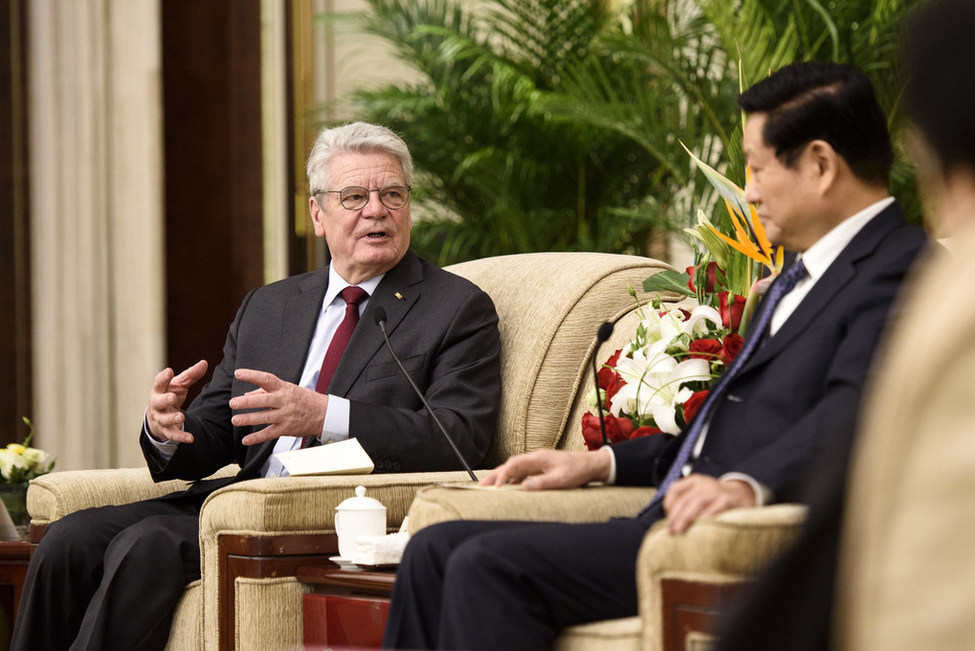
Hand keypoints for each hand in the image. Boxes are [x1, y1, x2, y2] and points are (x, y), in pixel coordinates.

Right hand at [146, 360, 208, 443]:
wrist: (158, 416)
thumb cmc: (169, 395)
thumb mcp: (179, 385)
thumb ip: (191, 375)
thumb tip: (204, 363)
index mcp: (159, 390)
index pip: (158, 383)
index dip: (163, 377)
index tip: (169, 371)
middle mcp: (157, 404)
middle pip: (157, 402)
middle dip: (164, 400)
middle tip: (173, 397)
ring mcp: (160, 418)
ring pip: (164, 420)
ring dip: (172, 419)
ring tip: (182, 417)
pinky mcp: (166, 430)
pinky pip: (172, 434)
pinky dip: (181, 437)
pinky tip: (190, 438)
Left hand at [230, 369, 327, 444]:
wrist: (322, 413)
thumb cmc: (303, 399)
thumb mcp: (287, 389)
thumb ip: (265, 391)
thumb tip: (247, 394)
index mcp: (284, 388)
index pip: (267, 379)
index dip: (252, 375)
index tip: (238, 373)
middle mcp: (284, 401)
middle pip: (264, 400)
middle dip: (247, 402)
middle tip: (233, 402)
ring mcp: (285, 415)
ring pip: (265, 417)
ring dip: (248, 419)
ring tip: (235, 420)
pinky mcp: (286, 429)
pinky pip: (270, 434)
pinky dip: (257, 438)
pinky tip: (246, 440)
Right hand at [478, 448, 612, 490]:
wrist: (590, 464)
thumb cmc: (577, 471)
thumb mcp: (561, 480)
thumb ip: (541, 483)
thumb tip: (523, 487)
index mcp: (538, 458)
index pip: (514, 465)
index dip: (502, 475)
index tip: (496, 487)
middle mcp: (535, 458)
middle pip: (510, 465)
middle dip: (495, 474)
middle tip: (481, 485)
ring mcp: (537, 462)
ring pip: (514, 468)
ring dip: (502, 476)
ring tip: (491, 487)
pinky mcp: (541, 467)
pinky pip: (522, 472)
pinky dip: (513, 478)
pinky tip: (510, 486)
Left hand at [662, 474, 755, 533]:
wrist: (743, 495)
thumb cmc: (716, 499)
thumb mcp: (700, 495)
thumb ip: (686, 504)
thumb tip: (670, 523)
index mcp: (694, 481)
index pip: (674, 489)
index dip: (668, 504)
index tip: (668, 519)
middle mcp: (704, 483)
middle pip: (684, 498)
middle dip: (675, 515)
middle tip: (671, 530)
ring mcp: (717, 490)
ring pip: (697, 501)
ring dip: (686, 516)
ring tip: (680, 530)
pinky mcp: (728, 499)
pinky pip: (716, 506)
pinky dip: (708, 515)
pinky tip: (701, 524)